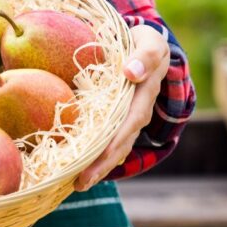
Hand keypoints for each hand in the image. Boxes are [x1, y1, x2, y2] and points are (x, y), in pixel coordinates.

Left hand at [74, 24, 170, 190]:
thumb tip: (131, 72)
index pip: (133, 118)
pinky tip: (77, 173)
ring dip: (98, 168)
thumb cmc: (142, 44)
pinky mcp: (118, 126)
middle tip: (82, 181)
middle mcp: (139, 112)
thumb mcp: (149, 42)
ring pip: (116, 149)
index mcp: (146, 93)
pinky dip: (95, 160)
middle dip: (103, 163)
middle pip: (122, 142)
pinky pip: (108, 145)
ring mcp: (130, 122)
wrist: (145, 51)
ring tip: (79, 184)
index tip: (102, 155)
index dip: (118, 136)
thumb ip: (145, 56)